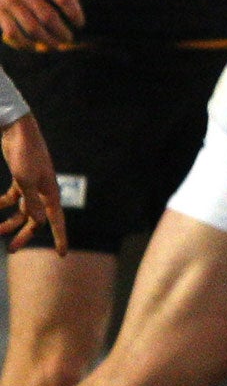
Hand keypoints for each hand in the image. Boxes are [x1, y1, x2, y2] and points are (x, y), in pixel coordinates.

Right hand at [0, 0, 82, 47]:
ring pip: (32, 29)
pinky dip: (26, 44)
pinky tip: (35, 45)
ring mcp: (8, 0)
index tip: (80, 23)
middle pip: (48, 17)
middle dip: (62, 32)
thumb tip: (76, 11)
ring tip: (57, 44)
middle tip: (69, 38)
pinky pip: (13, 34)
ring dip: (48, 41)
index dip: (74, 13)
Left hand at [0, 113, 63, 253]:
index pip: (57, 221)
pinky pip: (12, 199)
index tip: (62, 254)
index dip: (60, 238)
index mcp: (50, 194)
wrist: (17, 131)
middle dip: (24, 235)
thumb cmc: (24, 155)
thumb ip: (31, 202)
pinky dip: (2, 204)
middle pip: (36, 220)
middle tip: (12, 250)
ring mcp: (31, 186)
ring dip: (9, 222)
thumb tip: (38, 222)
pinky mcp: (19, 180)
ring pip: (22, 212)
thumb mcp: (25, 180)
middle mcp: (43, 192)